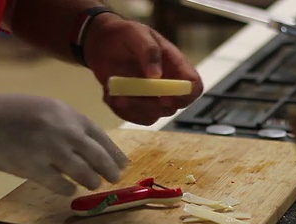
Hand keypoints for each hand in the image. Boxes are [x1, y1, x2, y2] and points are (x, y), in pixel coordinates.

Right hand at [0, 94, 128, 194]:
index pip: (102, 136)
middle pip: (98, 157)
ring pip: (84, 173)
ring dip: (92, 181)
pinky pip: (61, 185)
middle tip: (114, 178)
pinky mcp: (35, 169)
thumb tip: (88, 145)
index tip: (123, 163)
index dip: (114, 153)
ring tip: (93, 184)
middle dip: (110, 170)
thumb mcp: (47, 108)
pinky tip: (69, 189)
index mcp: (69, 115)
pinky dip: (68, 189)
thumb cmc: (13, 111)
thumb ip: (69, 124)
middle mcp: (66, 132)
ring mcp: (51, 151)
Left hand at [83, 15, 203, 125]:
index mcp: (175, 65)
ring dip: (133, 109)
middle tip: (129, 96)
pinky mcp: (137, 104)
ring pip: (152, 115)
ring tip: (115, 94)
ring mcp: (152, 95)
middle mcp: (167, 84)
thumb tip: (157, 75)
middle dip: (150, 105)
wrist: (102, 43)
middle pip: (172, 107)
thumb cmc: (125, 35)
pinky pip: (136, 117)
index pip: (193, 86)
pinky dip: (122, 111)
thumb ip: (149, 51)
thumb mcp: (137, 34)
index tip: (164, 97)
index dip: (185, 96)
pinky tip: (111, 96)